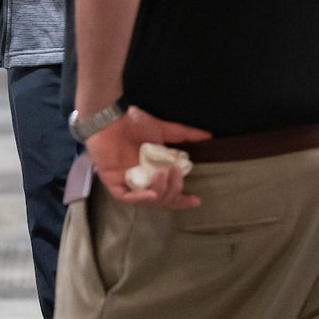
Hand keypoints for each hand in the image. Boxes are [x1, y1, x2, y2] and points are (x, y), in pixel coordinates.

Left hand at [86, 107, 210, 209]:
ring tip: (164, 175)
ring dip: (160, 192)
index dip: (182, 200)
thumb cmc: (133, 123)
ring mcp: (126, 183)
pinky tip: (152, 193)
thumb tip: (208, 136)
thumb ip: (184, 135)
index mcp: (153, 172)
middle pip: (161, 200)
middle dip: (173, 192)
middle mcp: (141, 181)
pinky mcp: (112, 183)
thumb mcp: (163, 130)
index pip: (169, 193)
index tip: (196, 200)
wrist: (110, 116)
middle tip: (176, 174)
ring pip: (146, 202)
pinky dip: (141, 198)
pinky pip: (127, 199)